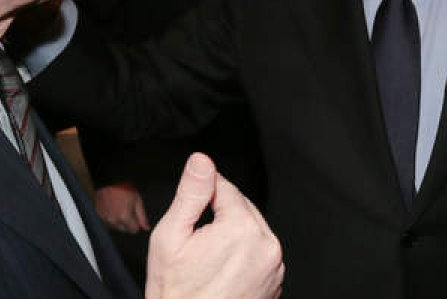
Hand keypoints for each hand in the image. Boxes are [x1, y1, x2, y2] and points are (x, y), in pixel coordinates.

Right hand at [94, 183, 150, 233]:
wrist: (108, 181)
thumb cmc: (123, 188)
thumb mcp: (137, 199)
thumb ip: (142, 216)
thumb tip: (146, 227)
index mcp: (124, 217)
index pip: (134, 230)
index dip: (137, 224)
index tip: (137, 217)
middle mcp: (114, 221)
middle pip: (124, 230)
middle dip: (128, 223)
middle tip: (129, 211)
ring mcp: (105, 219)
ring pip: (116, 227)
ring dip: (119, 221)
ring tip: (121, 208)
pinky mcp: (99, 216)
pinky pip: (108, 222)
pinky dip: (112, 218)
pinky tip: (114, 209)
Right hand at [146, 153, 283, 298]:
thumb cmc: (176, 292)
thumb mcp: (170, 237)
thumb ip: (191, 194)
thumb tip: (201, 161)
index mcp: (242, 228)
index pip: (226, 187)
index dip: (204, 194)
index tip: (191, 210)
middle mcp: (266, 245)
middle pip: (242, 207)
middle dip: (220, 214)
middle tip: (196, 239)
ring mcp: (274, 266)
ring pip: (252, 229)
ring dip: (233, 232)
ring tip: (207, 257)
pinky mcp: (275, 281)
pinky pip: (260, 252)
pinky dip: (244, 252)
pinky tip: (222, 268)